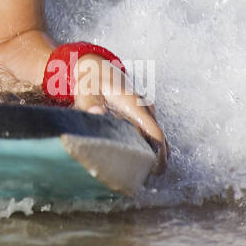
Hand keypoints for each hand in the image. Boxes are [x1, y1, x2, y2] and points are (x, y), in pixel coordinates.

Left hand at [71, 53, 169, 173]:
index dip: (158, 155)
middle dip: (156, 160)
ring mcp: (145, 111)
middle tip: (143, 179)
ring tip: (138, 174)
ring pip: (155, 138)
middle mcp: (145, 108)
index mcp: (135, 104)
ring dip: (151, 154)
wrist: (95, 66)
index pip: (155, 133)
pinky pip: (148, 134)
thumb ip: (89, 103)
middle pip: (160, 140)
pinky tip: (133, 159)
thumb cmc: (91, 80)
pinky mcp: (141, 115)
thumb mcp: (86, 90)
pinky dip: (146, 147)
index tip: (152, 172)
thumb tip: (97, 114)